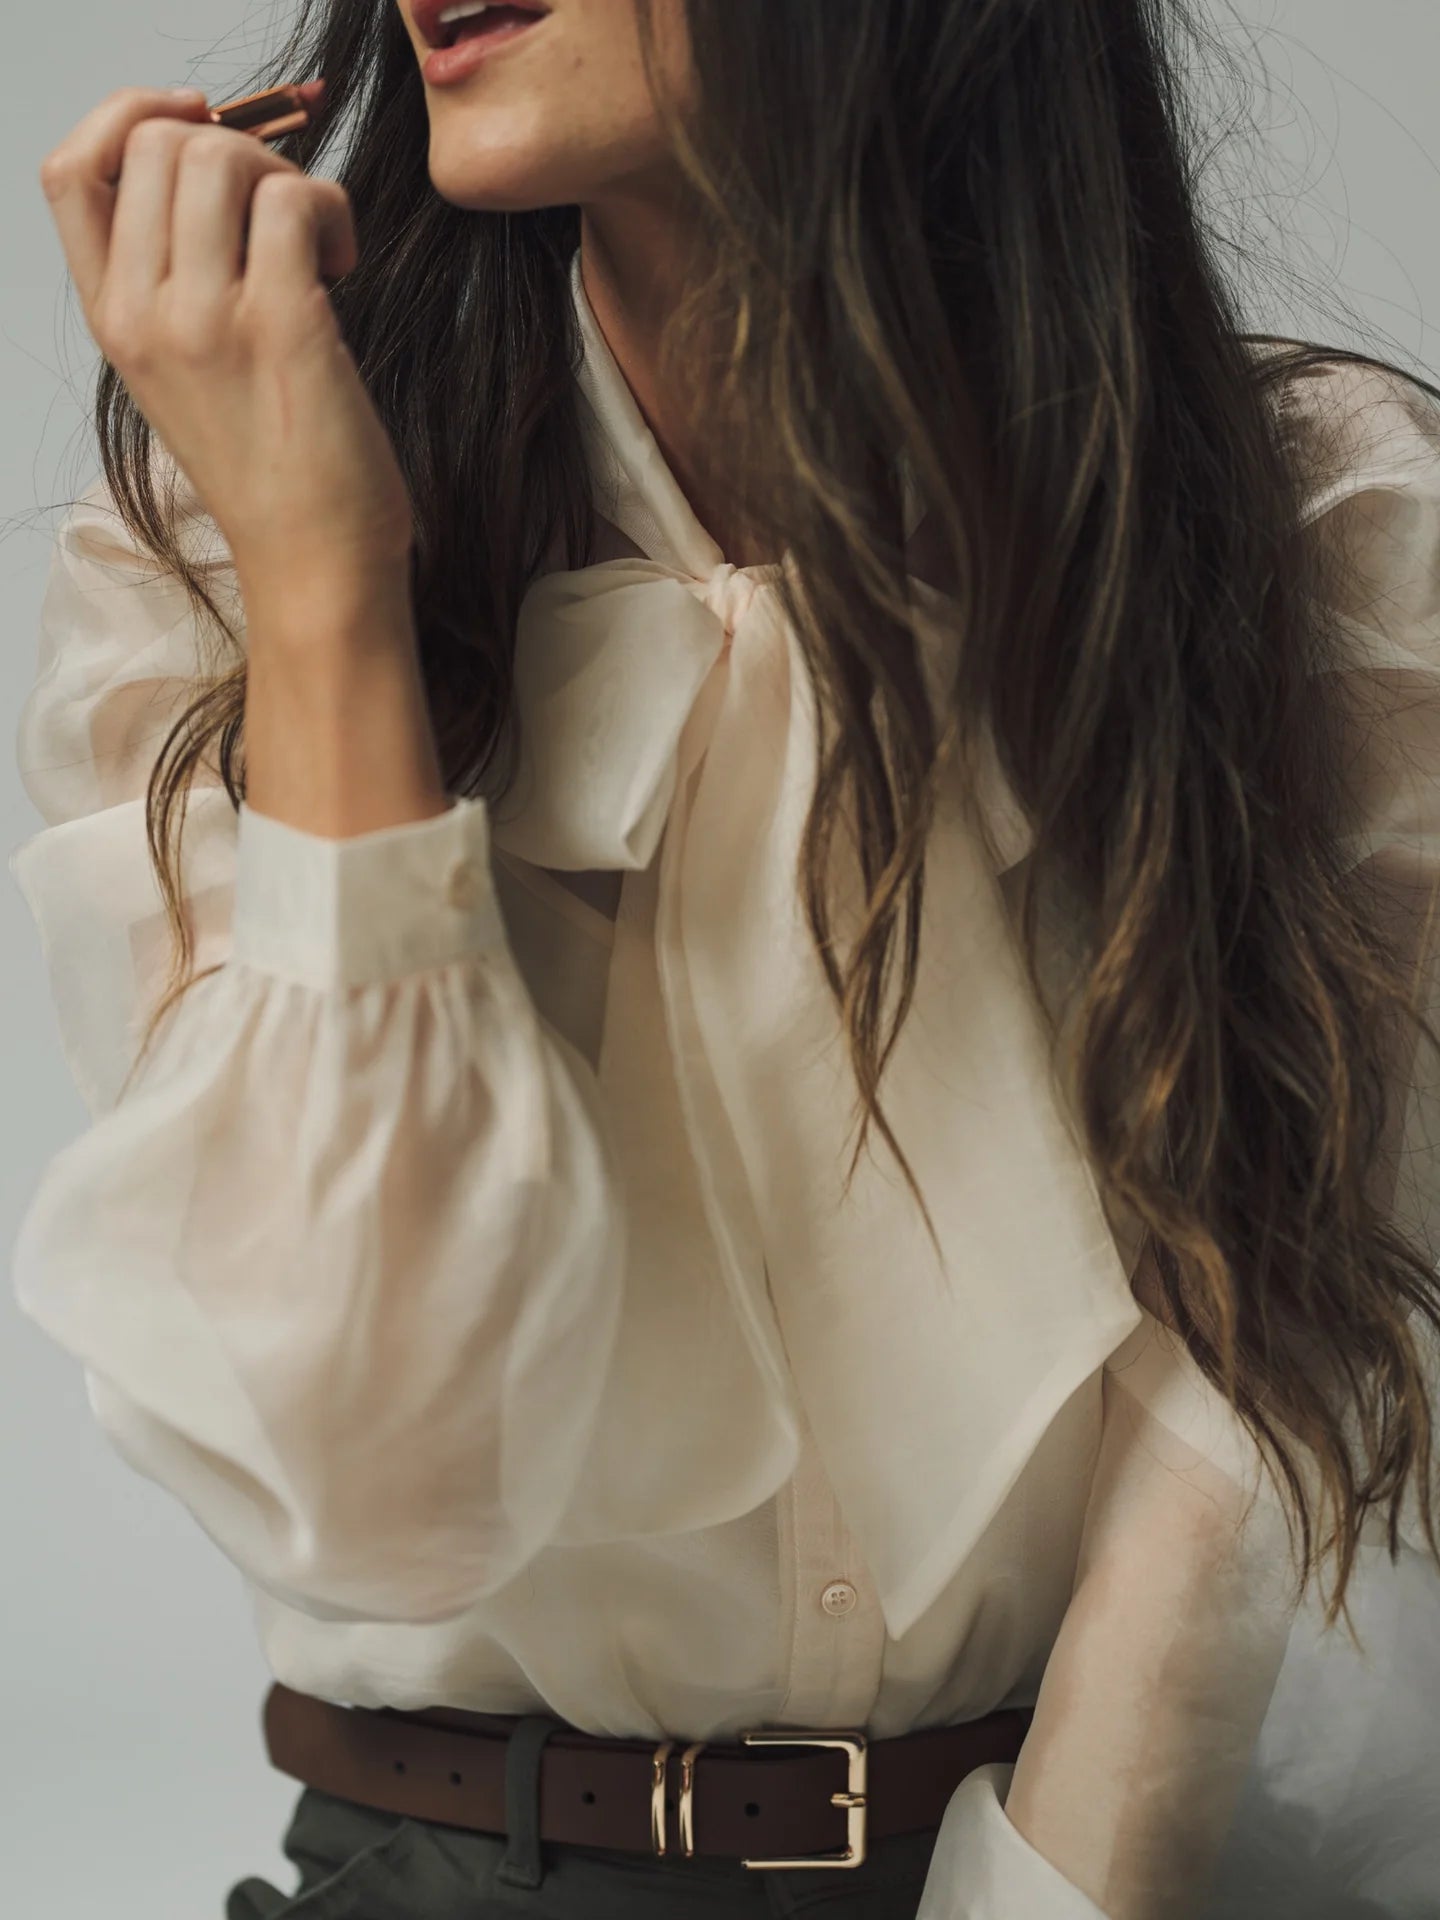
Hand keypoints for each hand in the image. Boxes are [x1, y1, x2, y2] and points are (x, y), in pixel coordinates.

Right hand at [38, 86, 415, 608]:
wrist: (315, 565)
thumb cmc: (275, 470)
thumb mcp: (187, 373)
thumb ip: (174, 283)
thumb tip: (219, 167)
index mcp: (112, 321)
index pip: (71, 171)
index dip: (132, 116)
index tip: (201, 126)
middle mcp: (142, 316)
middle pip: (156, 142)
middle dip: (236, 147)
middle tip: (284, 216)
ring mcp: (205, 320)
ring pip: (221, 155)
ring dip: (287, 175)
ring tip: (318, 248)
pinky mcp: (281, 325)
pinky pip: (295, 199)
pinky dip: (333, 210)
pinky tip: (344, 267)